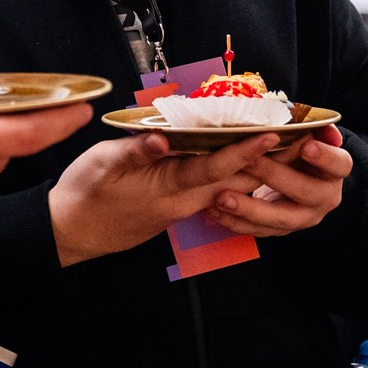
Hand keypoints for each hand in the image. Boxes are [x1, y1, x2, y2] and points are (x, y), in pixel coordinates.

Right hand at [48, 133, 282, 266]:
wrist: (71, 232)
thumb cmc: (83, 194)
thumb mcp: (101, 165)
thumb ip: (133, 151)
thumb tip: (160, 137)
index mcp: (167, 190)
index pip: (214, 169)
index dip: (243, 152)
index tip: (270, 135)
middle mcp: (183, 203)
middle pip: (234, 182)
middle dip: (266, 161)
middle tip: (296, 137)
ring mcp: (182, 208)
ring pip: (227, 188)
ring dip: (254, 168)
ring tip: (282, 143)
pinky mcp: (178, 208)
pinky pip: (214, 191)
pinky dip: (232, 173)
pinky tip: (244, 158)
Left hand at [200, 127, 354, 239]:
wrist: (304, 180)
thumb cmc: (302, 147)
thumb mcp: (309, 134)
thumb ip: (309, 126)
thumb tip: (311, 121)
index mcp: (337, 170)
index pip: (339, 163)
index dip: (324, 156)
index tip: (305, 145)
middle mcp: (326, 198)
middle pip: (305, 191)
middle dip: (274, 176)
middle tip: (247, 162)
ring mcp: (305, 218)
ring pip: (280, 219)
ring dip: (249, 209)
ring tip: (221, 198)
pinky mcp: (283, 230)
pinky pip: (260, 231)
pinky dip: (236, 223)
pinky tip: (214, 213)